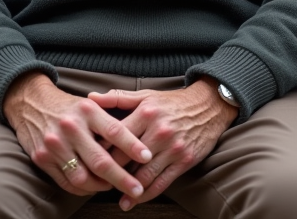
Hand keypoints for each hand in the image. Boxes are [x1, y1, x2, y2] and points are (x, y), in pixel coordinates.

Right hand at [2, 72, 151, 197]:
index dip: (133, 146)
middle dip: (122, 178)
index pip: (114, 131)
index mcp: (88, 110)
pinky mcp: (41, 158)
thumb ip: (110, 121)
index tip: (148, 157)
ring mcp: (54, 144)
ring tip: (113, 187)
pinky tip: (93, 187)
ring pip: (83, 177)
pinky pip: (66, 182)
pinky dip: (82, 189)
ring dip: (101, 187)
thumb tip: (137, 141)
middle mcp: (71, 127)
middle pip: (100, 160)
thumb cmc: (69, 107)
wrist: (31, 103)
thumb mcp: (91, 105)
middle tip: (137, 189)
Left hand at [89, 77, 238, 210]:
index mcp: (146, 113)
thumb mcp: (146, 95)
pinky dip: (145, 195)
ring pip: (143, 175)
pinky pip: (161, 183)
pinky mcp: (184, 160)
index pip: (115, 136)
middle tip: (97, 182)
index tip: (88, 160)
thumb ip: (117, 98)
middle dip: (109, 172)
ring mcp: (172, 147)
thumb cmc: (172, 102)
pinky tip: (133, 200)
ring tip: (115, 197)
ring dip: (127, 189)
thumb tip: (90, 98)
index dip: (99, 150)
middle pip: (126, 159)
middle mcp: (159, 131)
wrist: (208, 107)